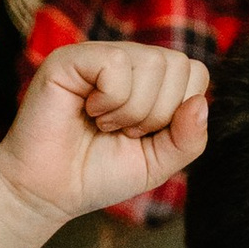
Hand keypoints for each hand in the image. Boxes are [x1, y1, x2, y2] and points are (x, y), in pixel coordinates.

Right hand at [0, 40, 209, 247]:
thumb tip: (200, 103)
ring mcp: (98, 55)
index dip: (178, 111)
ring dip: (131, 110)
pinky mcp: (71, 58)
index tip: (144, 134)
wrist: (48, 192)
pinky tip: (88, 111)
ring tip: (103, 123)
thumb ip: (188, 139)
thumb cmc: (97, 174)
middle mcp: (126, 60)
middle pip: (178, 64)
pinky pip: (117, 64)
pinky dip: (110, 100)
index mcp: (148, 79)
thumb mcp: (157, 163)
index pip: (195, 73)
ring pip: (151, 63)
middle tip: (121, 130)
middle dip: (156, 113)